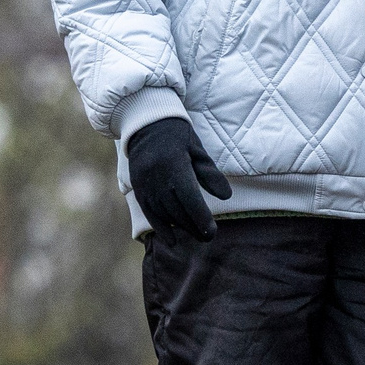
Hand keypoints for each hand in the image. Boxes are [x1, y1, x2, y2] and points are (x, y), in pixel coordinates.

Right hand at [128, 117, 230, 239]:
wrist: (146, 124)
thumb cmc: (178, 136)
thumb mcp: (197, 150)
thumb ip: (210, 174)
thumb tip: (226, 196)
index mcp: (174, 164)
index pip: (189, 198)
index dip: (200, 217)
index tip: (212, 231)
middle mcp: (157, 176)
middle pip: (176, 209)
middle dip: (193, 226)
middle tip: (208, 237)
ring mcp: (145, 184)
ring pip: (163, 213)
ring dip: (180, 227)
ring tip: (195, 234)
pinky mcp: (138, 188)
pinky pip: (149, 212)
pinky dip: (160, 227)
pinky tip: (171, 240)